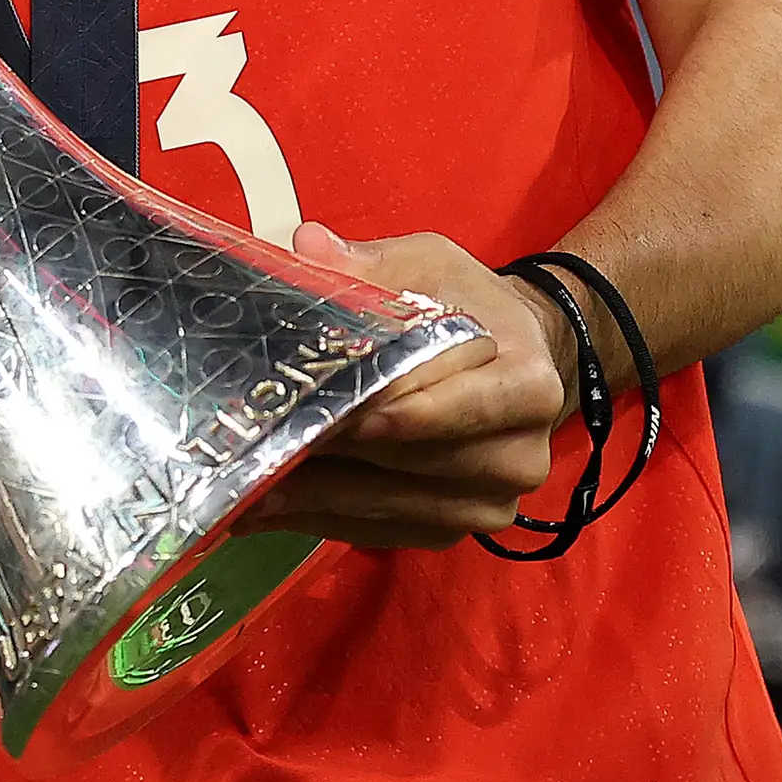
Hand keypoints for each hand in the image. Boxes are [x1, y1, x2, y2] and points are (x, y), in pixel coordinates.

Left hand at [240, 225, 571, 551]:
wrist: (515, 358)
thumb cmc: (469, 307)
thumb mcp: (431, 267)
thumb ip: (373, 265)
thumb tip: (309, 248)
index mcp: (527, 385)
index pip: (462, 405)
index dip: (403, 412)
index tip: (346, 416)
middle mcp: (521, 453)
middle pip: (419, 461)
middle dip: (343, 453)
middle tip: (270, 445)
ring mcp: (492, 501)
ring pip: (397, 505)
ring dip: (322, 498)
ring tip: (254, 484)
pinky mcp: (456, 529)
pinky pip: (386, 534)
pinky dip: (327, 521)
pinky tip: (273, 509)